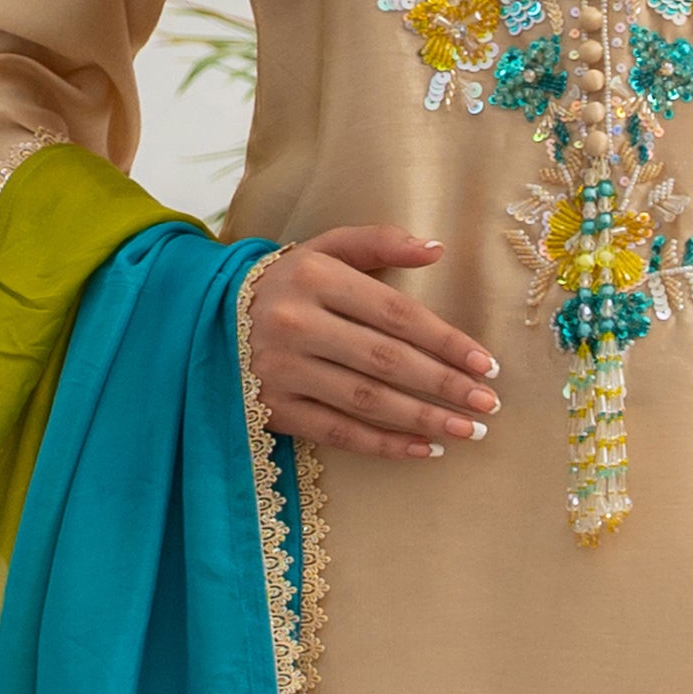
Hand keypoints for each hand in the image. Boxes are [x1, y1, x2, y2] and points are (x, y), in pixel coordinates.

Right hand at [248, 226, 497, 464]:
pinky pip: (337, 432)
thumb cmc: (286, 283)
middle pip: (386, 360)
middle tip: (487, 404)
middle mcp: (295, 324)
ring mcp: (281, 370)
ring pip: (366, 400)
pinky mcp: (272, 408)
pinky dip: (384, 445)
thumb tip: (437, 249)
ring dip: (423, 420)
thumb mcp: (324, 249)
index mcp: (315, 278)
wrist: (205, 317)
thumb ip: (379, 243)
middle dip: (444, 385)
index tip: (485, 364)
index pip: (396, 314)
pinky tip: (424, 450)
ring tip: (468, 430)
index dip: (445, 340)